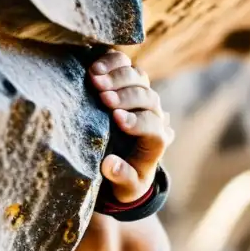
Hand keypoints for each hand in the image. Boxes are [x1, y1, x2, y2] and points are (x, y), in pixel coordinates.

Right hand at [89, 51, 174, 203]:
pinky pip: (122, 63)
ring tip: (94, 79)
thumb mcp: (126, 188)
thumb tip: (109, 165)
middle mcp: (152, 113)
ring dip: (117, 75)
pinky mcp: (123, 80)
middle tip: (103, 97)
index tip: (117, 119)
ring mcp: (139, 94)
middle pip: (148, 97)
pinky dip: (110, 61)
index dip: (138, 121)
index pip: (154, 126)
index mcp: (156, 139)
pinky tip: (93, 67)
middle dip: (126, 96)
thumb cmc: (125, 178)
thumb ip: (122, 178)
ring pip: (138, 76)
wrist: (120, 160)